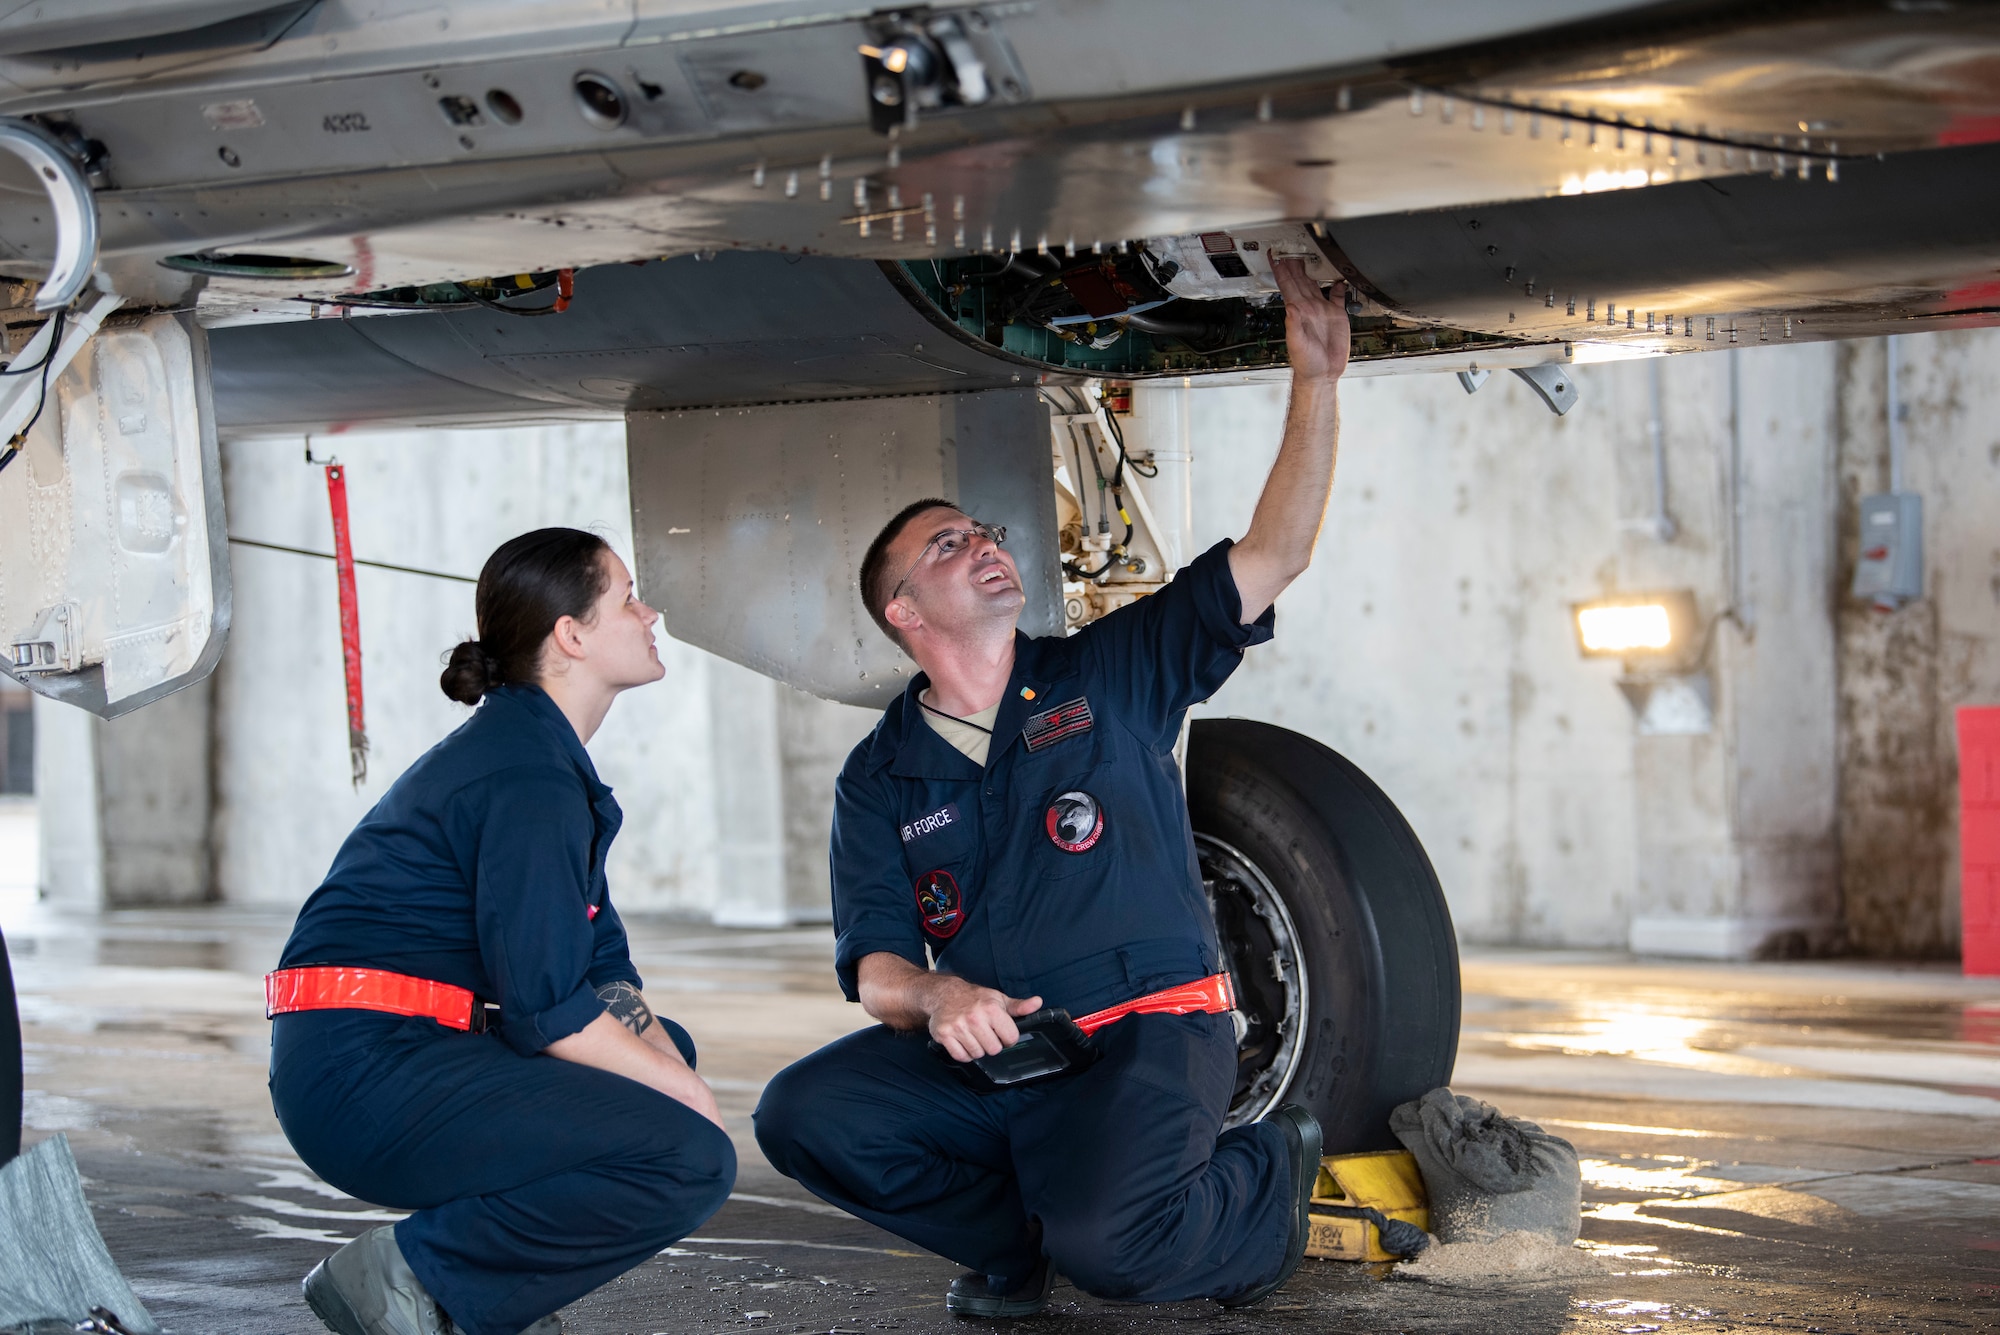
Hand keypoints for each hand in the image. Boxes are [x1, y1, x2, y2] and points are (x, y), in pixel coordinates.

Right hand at [927, 978, 1043, 1062]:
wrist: (944, 994)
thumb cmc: (974, 998)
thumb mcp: (998, 999)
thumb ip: (1019, 1006)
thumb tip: (1037, 1003)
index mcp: (991, 1009)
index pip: (1011, 1038)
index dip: (1008, 1038)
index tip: (1001, 1032)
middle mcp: (974, 1017)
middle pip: (994, 1050)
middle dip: (992, 1044)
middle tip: (985, 1033)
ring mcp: (958, 1027)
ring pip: (977, 1054)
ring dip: (977, 1049)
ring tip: (973, 1035)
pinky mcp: (944, 1035)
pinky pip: (961, 1056)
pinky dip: (964, 1053)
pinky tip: (963, 1041)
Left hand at [1272, 257, 1350, 383]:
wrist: (1322, 373)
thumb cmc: (1307, 363)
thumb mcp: (1297, 344)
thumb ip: (1294, 325)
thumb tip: (1291, 307)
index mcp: (1298, 312)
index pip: (1286, 285)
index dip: (1280, 269)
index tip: (1274, 254)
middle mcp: (1309, 308)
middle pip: (1300, 278)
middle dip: (1295, 261)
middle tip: (1291, 244)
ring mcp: (1322, 310)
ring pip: (1316, 283)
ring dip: (1313, 268)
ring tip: (1310, 253)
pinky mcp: (1337, 315)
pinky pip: (1338, 296)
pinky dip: (1339, 284)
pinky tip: (1338, 275)